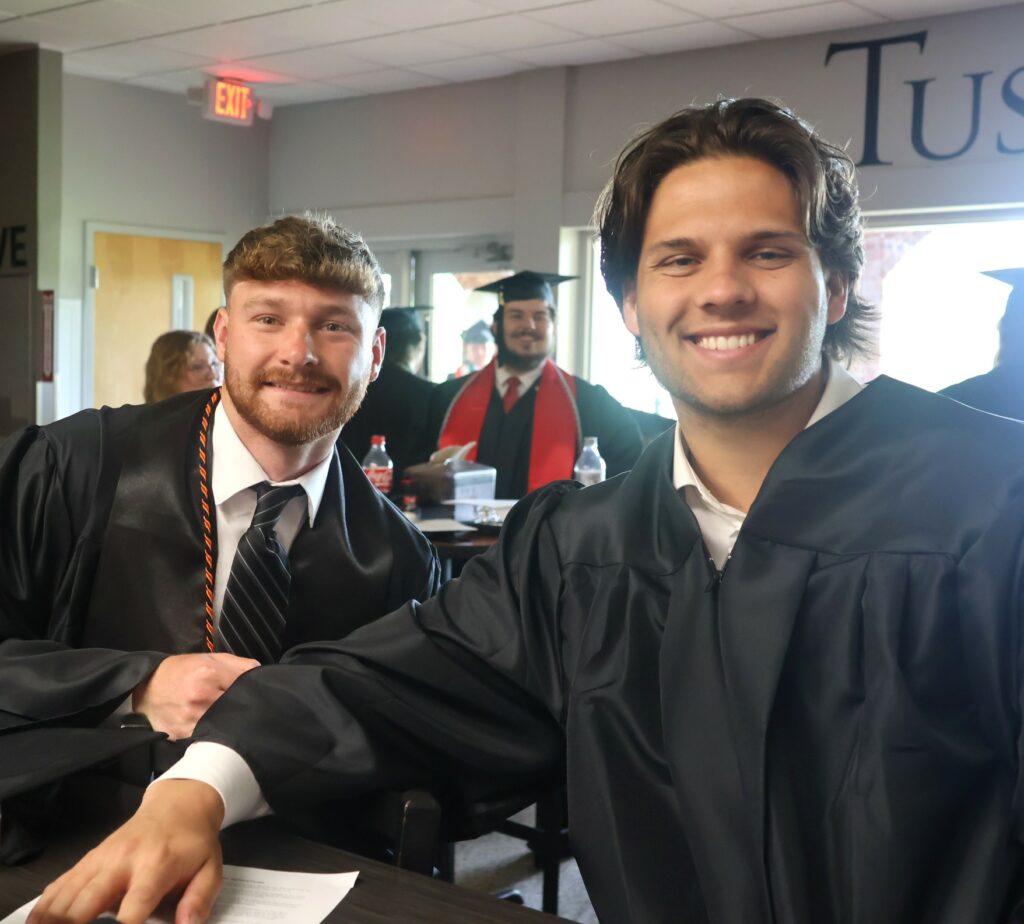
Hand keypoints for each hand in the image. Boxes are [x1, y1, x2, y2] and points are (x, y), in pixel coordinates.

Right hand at [28, 780, 224, 923]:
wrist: (177, 806)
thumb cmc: (193, 842)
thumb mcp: (210, 869)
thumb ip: (199, 900)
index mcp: (157, 865)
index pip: (136, 903)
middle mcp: (123, 861)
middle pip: (87, 901)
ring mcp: (101, 859)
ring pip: (66, 894)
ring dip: (53, 919)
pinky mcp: (88, 859)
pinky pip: (60, 884)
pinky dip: (45, 907)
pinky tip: (37, 922)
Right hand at [133, 653, 258, 739]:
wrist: (146, 687)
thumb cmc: (182, 671)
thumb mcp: (211, 659)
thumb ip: (240, 665)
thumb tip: (262, 675)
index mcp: (208, 675)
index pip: (244, 687)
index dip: (250, 690)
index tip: (251, 693)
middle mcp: (199, 698)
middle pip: (236, 708)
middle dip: (239, 707)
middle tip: (237, 706)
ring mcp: (190, 719)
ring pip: (224, 725)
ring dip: (227, 722)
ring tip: (223, 715)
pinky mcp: (182, 735)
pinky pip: (207, 736)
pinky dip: (212, 733)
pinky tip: (210, 725)